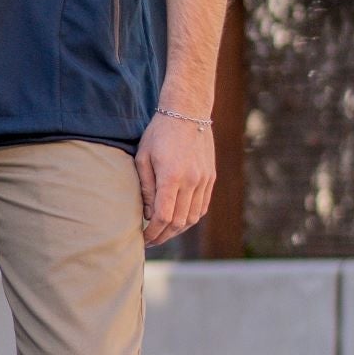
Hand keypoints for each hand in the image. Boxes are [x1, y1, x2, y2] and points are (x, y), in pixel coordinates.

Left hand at [134, 109, 215, 247]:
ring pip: (193, 218)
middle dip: (163, 236)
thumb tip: (147, 214)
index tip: (142, 238)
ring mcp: (204, 181)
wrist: (187, 113)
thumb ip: (145, 188)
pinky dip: (191, 218)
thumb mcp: (143, 157)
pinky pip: (202, 207)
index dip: (152, 232)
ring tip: (163, 233)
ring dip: (178, 230)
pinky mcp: (211, 178)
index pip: (163, 217)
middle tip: (150, 241)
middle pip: (179, 222)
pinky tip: (179, 220)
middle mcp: (191, 181)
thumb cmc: (159, 134)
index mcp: (171, 177)